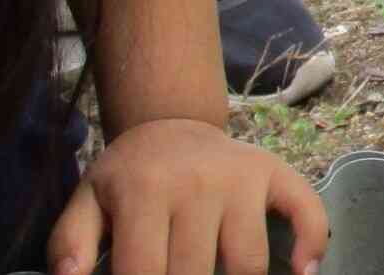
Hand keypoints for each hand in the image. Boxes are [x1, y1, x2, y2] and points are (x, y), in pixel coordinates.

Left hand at [47, 117, 330, 274]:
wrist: (170, 123)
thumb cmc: (126, 177)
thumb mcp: (87, 204)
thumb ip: (71, 247)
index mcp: (145, 191)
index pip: (144, 273)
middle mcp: (197, 182)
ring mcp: (241, 177)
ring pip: (247, 262)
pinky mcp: (274, 172)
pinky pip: (305, 210)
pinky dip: (311, 244)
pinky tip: (301, 272)